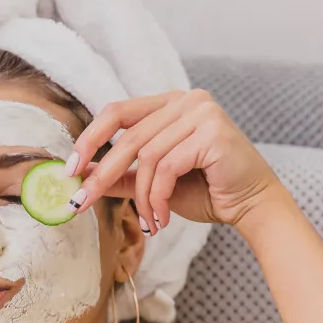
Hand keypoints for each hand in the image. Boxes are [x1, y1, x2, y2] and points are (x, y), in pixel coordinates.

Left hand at [66, 90, 282, 230]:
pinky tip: (162, 219)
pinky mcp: (212, 132)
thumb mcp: (154, 182)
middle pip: (128, 136)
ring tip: (148, 221)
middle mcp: (186, 100)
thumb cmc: (207, 191)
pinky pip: (166, 167)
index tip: (70, 169)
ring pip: (147, 156)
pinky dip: (157, 198)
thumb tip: (80, 175)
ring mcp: (202, 112)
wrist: (252, 206)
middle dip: (101, 173)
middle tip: (81, 201)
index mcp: (170, 103)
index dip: (89, 139)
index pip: (117, 111)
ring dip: (141, 196)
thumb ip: (122, 174)